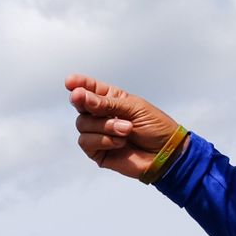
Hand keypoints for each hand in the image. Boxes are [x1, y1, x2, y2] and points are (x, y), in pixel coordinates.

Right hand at [67, 75, 185, 179]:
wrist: (166, 153)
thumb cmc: (155, 127)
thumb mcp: (132, 107)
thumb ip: (105, 103)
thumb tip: (78, 95)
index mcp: (111, 99)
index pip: (90, 89)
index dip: (79, 84)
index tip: (69, 82)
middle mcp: (101, 115)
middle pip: (80, 106)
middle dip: (90, 106)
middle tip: (102, 109)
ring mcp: (98, 134)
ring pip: (82, 125)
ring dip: (105, 126)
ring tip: (127, 130)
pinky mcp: (97, 152)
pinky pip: (86, 142)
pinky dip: (103, 140)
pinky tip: (120, 143)